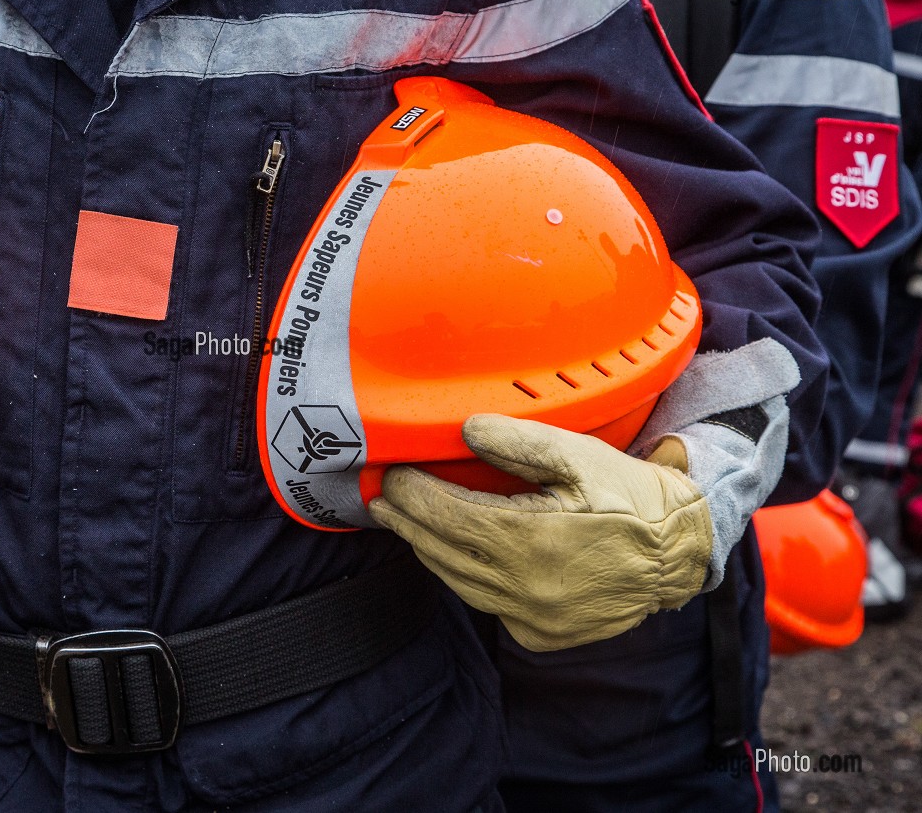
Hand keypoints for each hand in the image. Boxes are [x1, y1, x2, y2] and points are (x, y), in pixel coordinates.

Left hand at [370, 414, 711, 650]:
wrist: (680, 554)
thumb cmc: (632, 498)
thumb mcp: (580, 456)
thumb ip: (519, 442)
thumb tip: (466, 430)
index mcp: (532, 539)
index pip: (449, 515)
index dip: (414, 495)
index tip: (394, 475)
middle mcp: (526, 586)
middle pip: (445, 551)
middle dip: (408, 522)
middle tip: (383, 500)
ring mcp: (532, 617)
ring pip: (460, 583)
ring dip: (429, 551)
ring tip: (405, 525)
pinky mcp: (541, 635)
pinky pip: (487, 604)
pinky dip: (465, 578)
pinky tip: (452, 556)